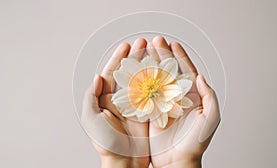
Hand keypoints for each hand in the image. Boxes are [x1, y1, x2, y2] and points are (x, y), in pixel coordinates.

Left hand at [81, 39, 149, 167]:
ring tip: (154, 52)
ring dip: (148, 66)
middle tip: (144, 43)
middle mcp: (121, 100)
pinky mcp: (148, 112)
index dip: (118, 58)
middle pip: (129, 73)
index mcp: (106, 100)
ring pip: (142, 80)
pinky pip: (153, 94)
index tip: (126, 45)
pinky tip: (162, 71)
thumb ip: (91, 97)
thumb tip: (97, 77)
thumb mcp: (91, 120)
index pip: (112, 73)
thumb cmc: (105, 144)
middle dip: (135, 57)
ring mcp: (135, 105)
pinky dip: (157, 82)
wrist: (125, 163)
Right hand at [148, 36, 220, 167]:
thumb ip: (209, 96)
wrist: (177, 161)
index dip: (180, 57)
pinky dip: (140, 81)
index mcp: (191, 96)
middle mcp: (176, 96)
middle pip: (168, 71)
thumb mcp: (211, 119)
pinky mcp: (150, 111)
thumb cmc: (196, 143)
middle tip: (155, 41)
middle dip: (162, 55)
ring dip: (150, 64)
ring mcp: (162, 103)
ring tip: (144, 50)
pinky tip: (136, 70)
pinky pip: (144, 93)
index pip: (186, 71)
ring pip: (155, 79)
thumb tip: (201, 77)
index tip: (173, 44)